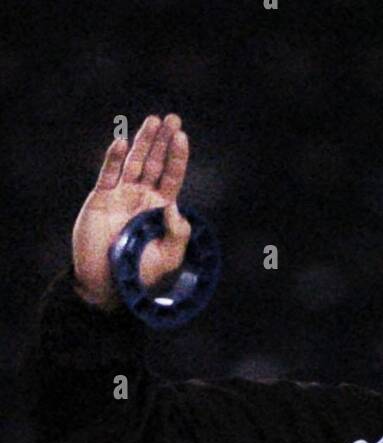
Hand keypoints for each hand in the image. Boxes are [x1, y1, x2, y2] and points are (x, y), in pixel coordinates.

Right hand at [72, 113, 191, 309]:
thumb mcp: (169, 258)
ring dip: (143, 142)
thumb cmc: (141, 275)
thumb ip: (178, 233)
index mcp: (161, 210)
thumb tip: (175, 205)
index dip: (177, 157)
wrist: (109, 285)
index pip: (172, 177)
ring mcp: (121, 196)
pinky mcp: (102, 198)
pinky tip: (122, 143)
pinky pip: (109, 174)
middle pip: (154, 163)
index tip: (182, 137)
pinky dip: (114, 159)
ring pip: (133, 162)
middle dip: (163, 141)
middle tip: (172, 119)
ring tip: (153, 121)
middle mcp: (142, 198)